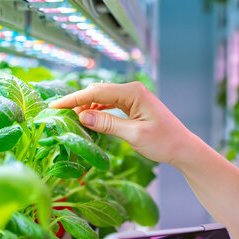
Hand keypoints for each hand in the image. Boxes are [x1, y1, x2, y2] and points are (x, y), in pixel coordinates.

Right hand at [49, 82, 192, 164]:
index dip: (74, 99)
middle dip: (77, 101)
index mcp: (133, 92)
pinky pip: (109, 104)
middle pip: (97, 91)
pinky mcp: (133, 106)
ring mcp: (132, 97)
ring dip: (86, 106)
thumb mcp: (134, 135)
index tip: (55, 105)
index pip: (96, 91)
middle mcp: (132, 90)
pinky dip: (97, 110)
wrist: (183, 148)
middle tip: (58, 113)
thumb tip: (82, 116)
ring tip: (71, 118)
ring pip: (101, 97)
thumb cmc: (164, 142)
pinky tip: (88, 119)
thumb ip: (108, 124)